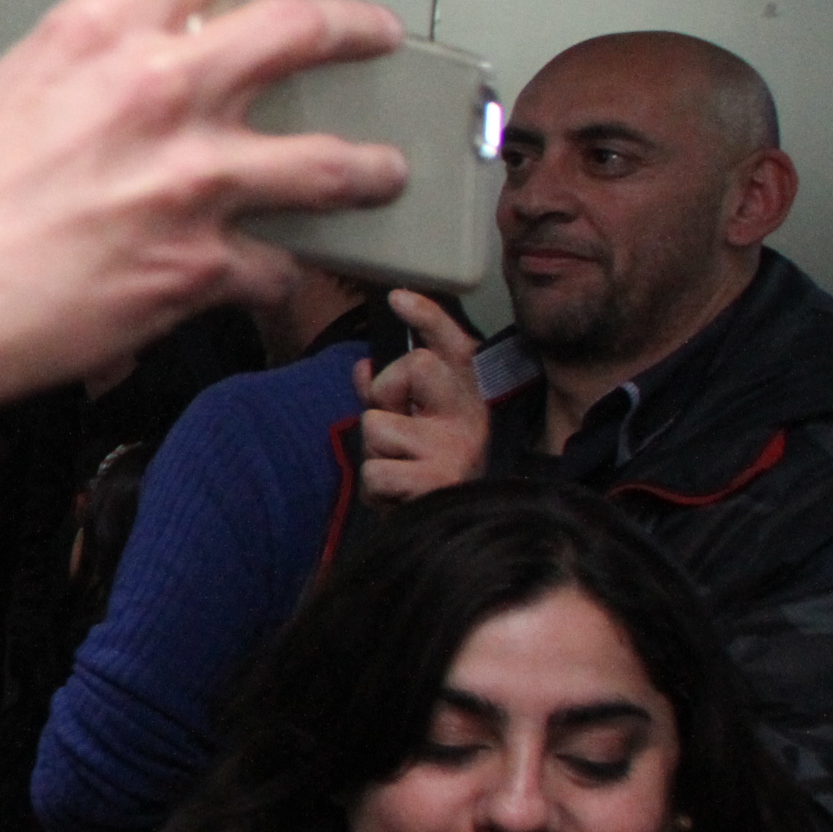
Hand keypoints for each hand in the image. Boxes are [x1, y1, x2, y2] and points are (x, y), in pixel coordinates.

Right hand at [0, 0, 403, 421]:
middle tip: (373, 41)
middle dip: (357, 33)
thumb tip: (124, 68)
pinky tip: (263, 274)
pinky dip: (273, 272)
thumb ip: (80, 66)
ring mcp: (191, 183)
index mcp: (96, 35)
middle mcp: (156, 94)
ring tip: (381, 172)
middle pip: (305, 30)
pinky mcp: (200, 268)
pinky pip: (278, 263)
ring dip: (368, 168)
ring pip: (336, 161)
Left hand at [356, 292, 486, 502]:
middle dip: (387, 393)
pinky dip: (377, 489)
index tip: (398, 297)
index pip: (454, 348)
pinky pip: (377, 471)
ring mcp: (456, 448)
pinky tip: (400, 497)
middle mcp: (469, 419)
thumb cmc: (427, 477)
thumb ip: (388, 399)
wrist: (454, 534)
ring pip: (379, 425)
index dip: (429, 319)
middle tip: (396, 428)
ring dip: (375, 454)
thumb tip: (363, 368)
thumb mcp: (410, 431)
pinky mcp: (439, 480)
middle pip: (415, 366)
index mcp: (466, 402)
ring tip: (400, 473)